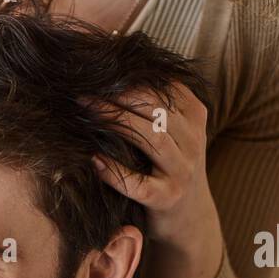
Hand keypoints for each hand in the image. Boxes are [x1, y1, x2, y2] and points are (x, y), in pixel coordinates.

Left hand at [91, 82, 213, 242]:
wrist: (189, 217)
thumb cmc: (168, 165)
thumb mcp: (172, 129)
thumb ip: (154, 102)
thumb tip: (114, 59)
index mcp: (194, 115)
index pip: (164, 87)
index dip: (131, 77)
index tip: (99, 69)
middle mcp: (193, 140)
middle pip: (157, 109)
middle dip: (119, 96)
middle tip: (84, 89)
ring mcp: (182, 171)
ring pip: (152, 138)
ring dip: (116, 123)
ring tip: (86, 112)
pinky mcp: (167, 199)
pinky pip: (139, 183)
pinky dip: (115, 171)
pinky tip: (93, 159)